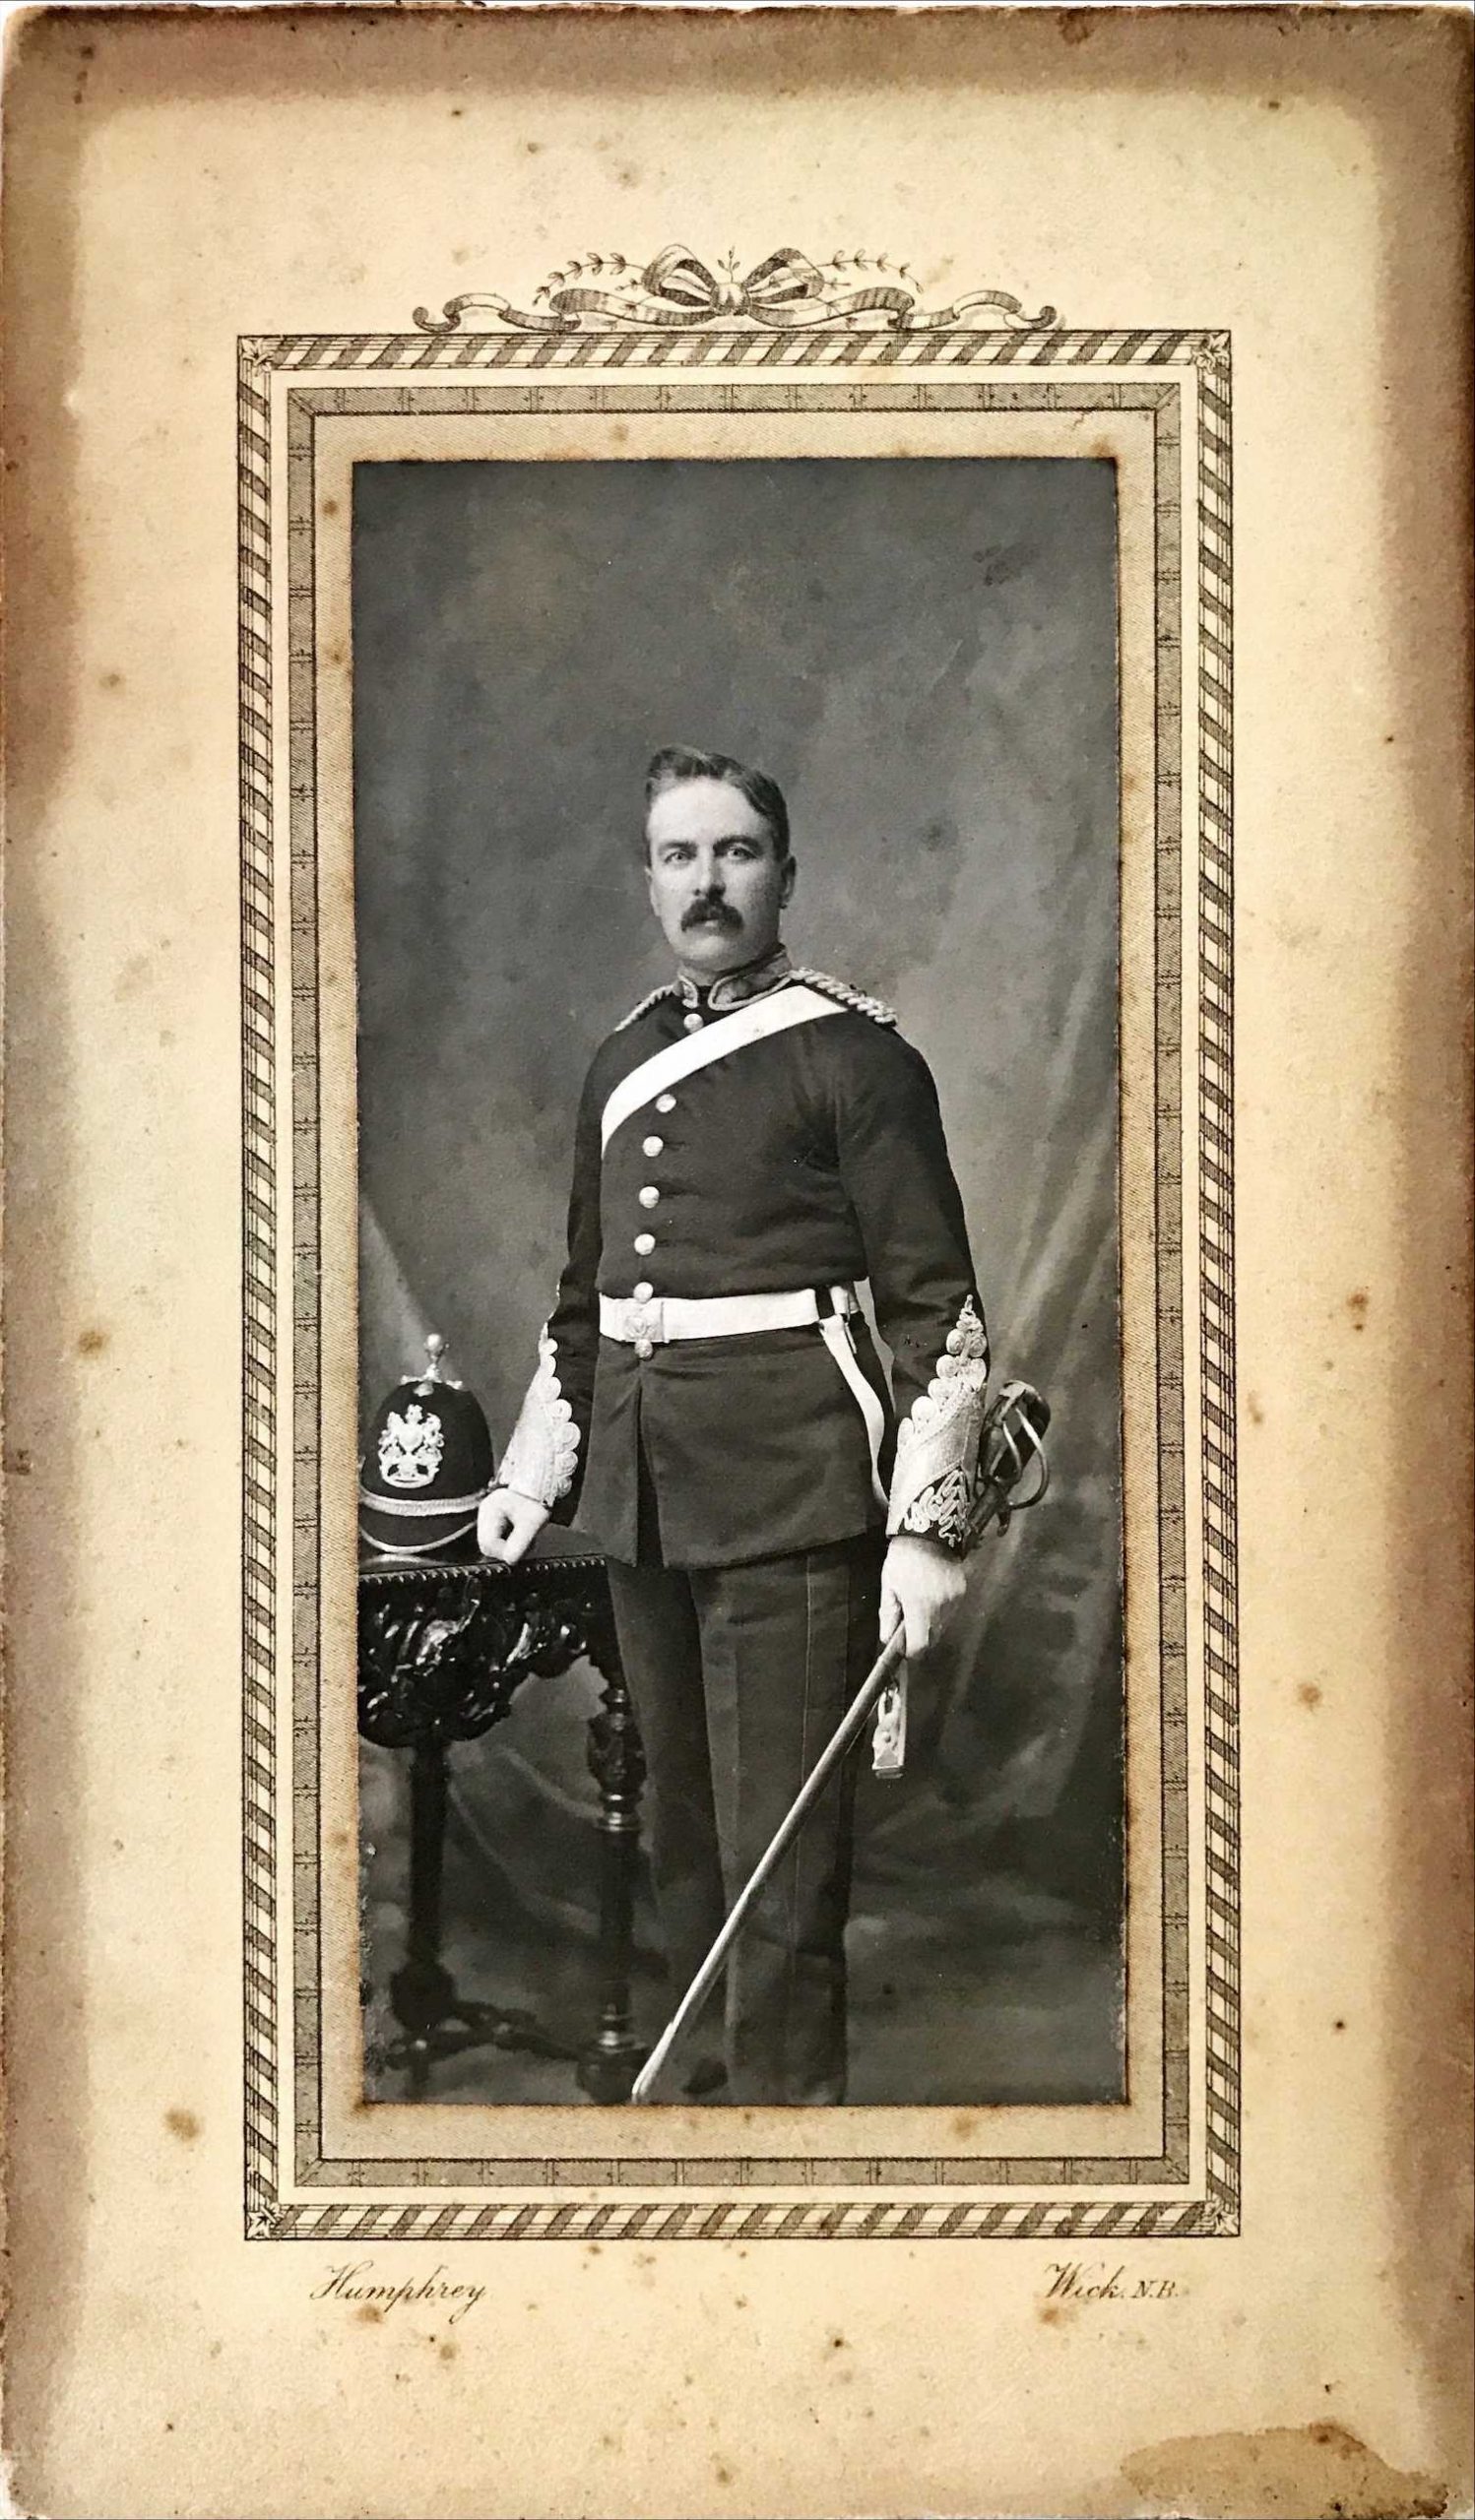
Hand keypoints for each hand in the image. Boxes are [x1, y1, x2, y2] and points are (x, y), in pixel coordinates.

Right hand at [478, 1487, 549, 1565]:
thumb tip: (510, 1560)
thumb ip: (520, 1543)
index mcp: (490, 1510)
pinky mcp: (492, 1522)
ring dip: (508, 1547)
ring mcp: (487, 1517)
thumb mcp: (533, 1523)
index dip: (504, 1551)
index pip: (487, 1543)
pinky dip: (508, 1542)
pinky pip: (496, 1540)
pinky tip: (519, 1536)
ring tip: (523, 1538)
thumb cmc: (537, 1502)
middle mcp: (484, 1513)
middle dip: (506, 1550)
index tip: (521, 1548)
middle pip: (486, 1546)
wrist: (541, 1490)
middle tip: (524, 1543)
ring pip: (491, 1545)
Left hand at [880, 1534, 966, 1662]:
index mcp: (919, 1607)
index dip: (911, 1651)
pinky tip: (933, 1592)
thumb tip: (887, 1640)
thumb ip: (889, 1615)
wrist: (929, 1531)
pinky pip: (952, 1611)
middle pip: (933, 1639)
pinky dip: (942, 1609)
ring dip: (932, 1622)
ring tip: (921, 1601)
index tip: (904, 1646)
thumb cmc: (903, 1558)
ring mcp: (955, 1600)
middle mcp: (941, 1607)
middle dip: (921, 1636)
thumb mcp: (889, 1585)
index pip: (920, 1646)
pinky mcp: (962, 1591)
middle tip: (910, 1620)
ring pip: (944, 1626)